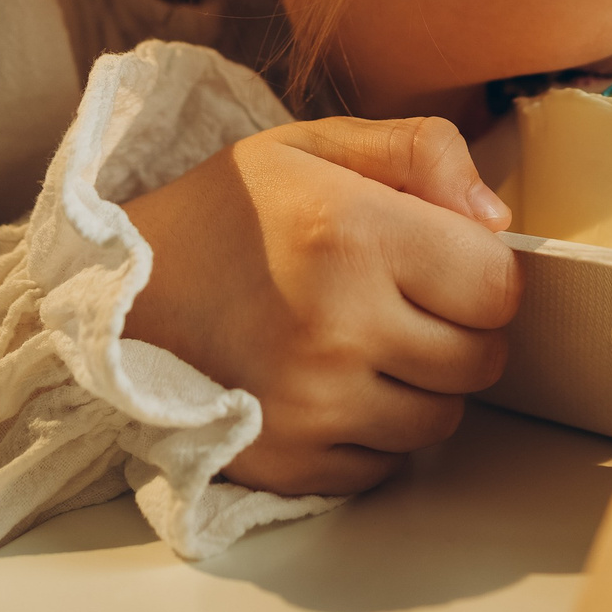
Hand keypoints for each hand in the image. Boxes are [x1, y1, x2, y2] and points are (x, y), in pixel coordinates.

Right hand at [118, 116, 521, 495]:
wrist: (113, 290)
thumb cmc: (226, 213)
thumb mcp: (315, 146)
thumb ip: (419, 152)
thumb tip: (498, 218)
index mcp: (354, 234)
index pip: (498, 288)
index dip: (486, 273)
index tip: (450, 263)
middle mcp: (337, 327)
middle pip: (480, 360)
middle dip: (462, 329)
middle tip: (410, 302)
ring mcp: (311, 405)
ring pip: (440, 421)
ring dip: (423, 386)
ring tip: (371, 343)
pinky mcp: (286, 461)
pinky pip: (383, 464)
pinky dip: (374, 433)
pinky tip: (335, 388)